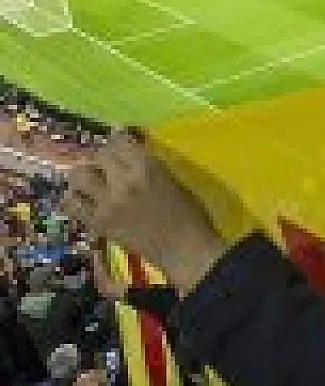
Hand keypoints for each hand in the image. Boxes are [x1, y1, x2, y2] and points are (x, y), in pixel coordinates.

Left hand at [63, 130, 224, 295]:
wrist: (185, 248)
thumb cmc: (188, 213)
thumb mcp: (171, 179)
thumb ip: (147, 163)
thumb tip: (128, 148)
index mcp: (146, 167)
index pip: (118, 141)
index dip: (117, 140)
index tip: (119, 143)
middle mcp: (123, 181)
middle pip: (97, 155)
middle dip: (102, 159)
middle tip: (107, 166)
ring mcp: (107, 203)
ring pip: (77, 177)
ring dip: (83, 175)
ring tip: (92, 181)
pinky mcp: (98, 223)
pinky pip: (71, 205)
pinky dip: (73, 198)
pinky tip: (83, 199)